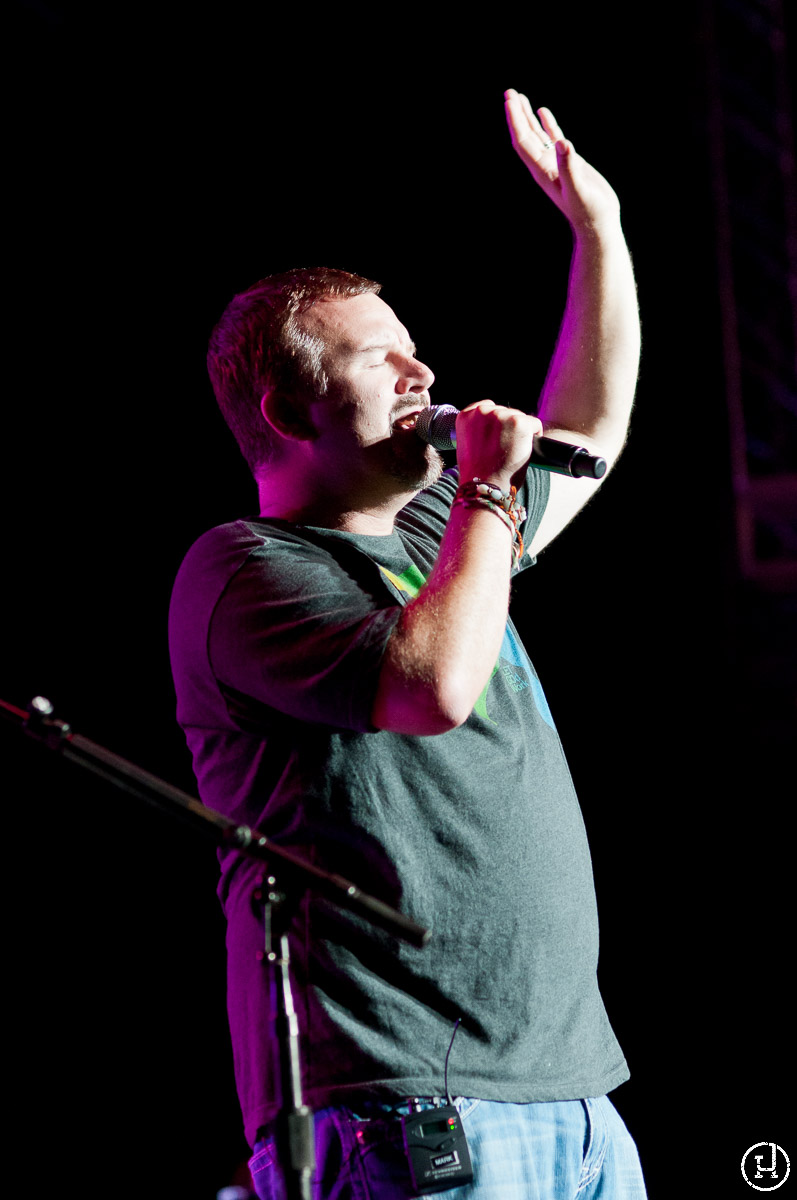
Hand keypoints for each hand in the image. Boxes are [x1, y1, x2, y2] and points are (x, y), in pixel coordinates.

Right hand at [455, 401, 541, 492]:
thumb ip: (477, 430)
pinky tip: (525, 448)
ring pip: (519, 417)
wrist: (485, 487)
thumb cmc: (477, 474)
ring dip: (519, 432)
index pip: (486, 408)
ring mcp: (501, 415)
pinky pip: (534, 423)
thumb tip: (495, 428)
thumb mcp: (467, 446)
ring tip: (512, 451)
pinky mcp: (519, 422)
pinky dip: (534, 435)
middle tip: (504, 450)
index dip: (494, 425)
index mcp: (465, 416)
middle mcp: (482, 412)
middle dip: (507, 428)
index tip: (495, 439)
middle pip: (504, 412)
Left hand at [504, 90, 620, 233]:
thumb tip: (561, 142)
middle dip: (517, 114)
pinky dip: (547, 124)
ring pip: (537, 135)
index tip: (510, 101)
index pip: (523, 142)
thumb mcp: (578, 188)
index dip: (515, 121)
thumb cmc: (588, 210)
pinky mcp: (568, 162)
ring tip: (519, 98)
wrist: (598, 222)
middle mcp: (544, 165)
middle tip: (509, 92)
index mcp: (542, 171)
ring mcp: (555, 163)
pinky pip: (553, 138)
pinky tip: (543, 112)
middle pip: (525, 135)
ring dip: (527, 117)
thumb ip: (569, 166)